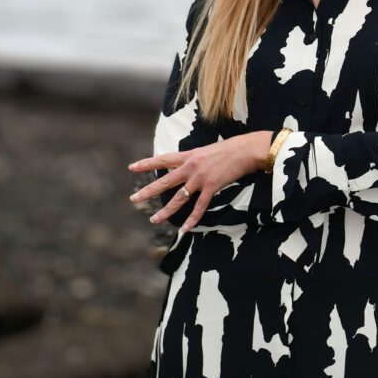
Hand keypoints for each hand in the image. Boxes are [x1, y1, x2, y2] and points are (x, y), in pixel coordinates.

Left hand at [127, 131, 271, 229]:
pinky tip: (185, 229)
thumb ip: (194, 159)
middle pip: (165, 181)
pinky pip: (199, 207)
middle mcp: (191, 166)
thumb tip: (187, 166)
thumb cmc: (229, 149)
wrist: (246, 149)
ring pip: (179, 198)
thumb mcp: (207, 150)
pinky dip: (192, 219)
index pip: (163, 159)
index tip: (132, 167)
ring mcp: (200, 178)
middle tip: (133, 198)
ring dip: (166, 210)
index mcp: (189, 155)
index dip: (147, 163)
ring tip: (154, 219)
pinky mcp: (212, 187)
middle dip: (148, 191)